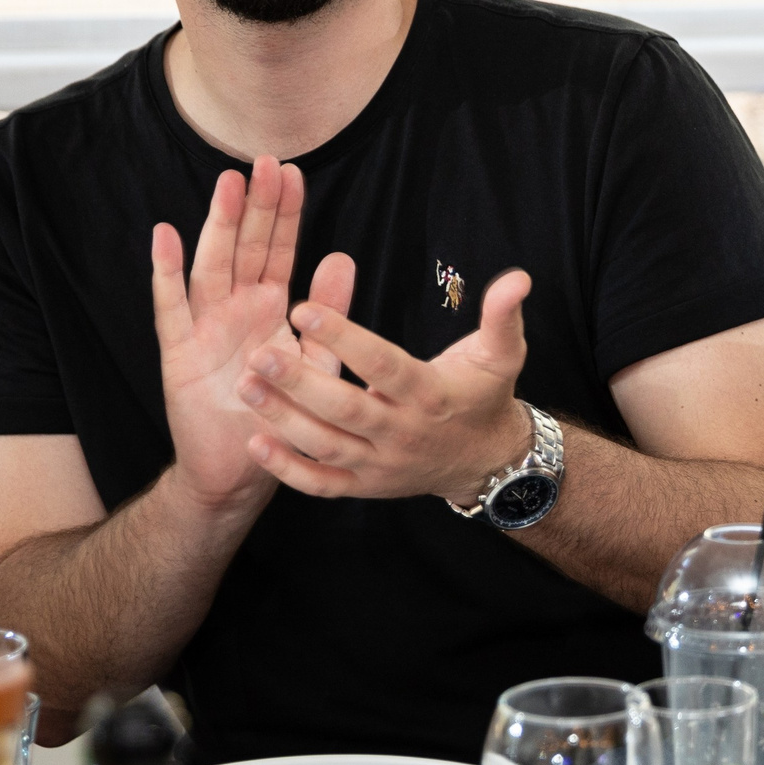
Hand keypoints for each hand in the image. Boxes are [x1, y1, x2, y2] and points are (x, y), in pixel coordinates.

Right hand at [149, 159, 354, 513]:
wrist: (242, 468)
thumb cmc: (282, 412)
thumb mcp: (317, 361)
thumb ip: (330, 313)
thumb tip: (342, 258)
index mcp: (270, 307)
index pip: (278, 249)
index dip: (285, 212)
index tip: (292, 171)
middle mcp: (236, 308)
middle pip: (244, 246)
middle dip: (254, 205)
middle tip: (262, 161)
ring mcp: (205, 326)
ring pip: (211, 265)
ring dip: (217, 225)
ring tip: (226, 184)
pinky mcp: (179, 352)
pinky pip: (171, 307)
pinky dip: (166, 272)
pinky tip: (165, 237)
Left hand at [235, 268, 535, 505]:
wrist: (486, 461)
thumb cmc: (484, 396)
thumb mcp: (502, 354)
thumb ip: (503, 315)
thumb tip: (518, 278)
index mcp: (430, 395)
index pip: (383, 366)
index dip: (345, 339)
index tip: (305, 308)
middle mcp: (403, 432)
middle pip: (346, 410)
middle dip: (300, 383)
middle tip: (259, 353)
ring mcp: (381, 464)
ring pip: (326, 446)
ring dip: (283, 419)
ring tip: (245, 386)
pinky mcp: (364, 486)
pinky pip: (321, 484)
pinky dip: (287, 469)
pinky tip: (256, 440)